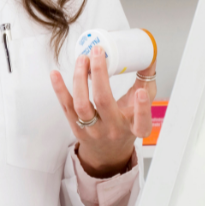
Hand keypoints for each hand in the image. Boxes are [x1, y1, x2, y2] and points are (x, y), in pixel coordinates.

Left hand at [50, 46, 155, 177]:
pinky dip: (59, 89)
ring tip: (82, 59)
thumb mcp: (140, 109)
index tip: (140, 93)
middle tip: (98, 51)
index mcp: (133, 127)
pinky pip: (66, 106)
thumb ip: (145, 84)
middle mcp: (112, 129)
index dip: (142, 109)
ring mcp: (92, 130)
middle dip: (100, 74)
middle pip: (104, 102)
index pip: (141, 122)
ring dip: (80, 79)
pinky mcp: (76, 127)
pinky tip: (55, 73)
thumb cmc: (126, 126)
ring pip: (82, 104)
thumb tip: (149, 54)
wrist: (107, 153)